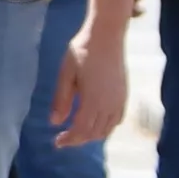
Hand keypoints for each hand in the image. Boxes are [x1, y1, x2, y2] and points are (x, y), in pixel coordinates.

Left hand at [51, 14, 127, 146]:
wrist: (107, 35)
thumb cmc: (83, 50)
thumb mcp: (66, 73)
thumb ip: (61, 99)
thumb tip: (54, 122)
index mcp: (93, 100)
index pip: (81, 130)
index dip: (69, 139)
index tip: (57, 142)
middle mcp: (108, 104)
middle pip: (94, 133)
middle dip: (78, 140)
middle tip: (63, 139)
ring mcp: (119, 100)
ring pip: (107, 129)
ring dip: (92, 135)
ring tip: (77, 132)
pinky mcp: (123, 95)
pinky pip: (117, 120)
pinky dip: (106, 127)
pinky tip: (96, 123)